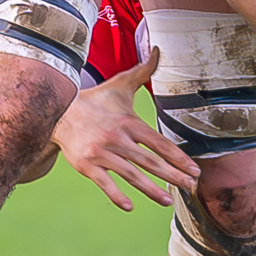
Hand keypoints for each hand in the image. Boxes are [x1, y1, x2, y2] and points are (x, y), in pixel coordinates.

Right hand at [52, 55, 199, 209]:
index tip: (194, 170)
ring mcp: (102, 154)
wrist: (60, 111)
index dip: (178, 157)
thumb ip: (143, 71)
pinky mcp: (87, 165)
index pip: (159, 143)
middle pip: (150, 162)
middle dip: (173, 176)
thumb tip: (159, 50)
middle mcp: (118, 139)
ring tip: (168, 200)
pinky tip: (130, 206)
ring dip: (151, 190)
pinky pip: (105, 183)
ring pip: (131, 175)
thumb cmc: (97, 100)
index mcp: (130, 123)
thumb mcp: (121, 84)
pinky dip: (117, 195)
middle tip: (190, 187)